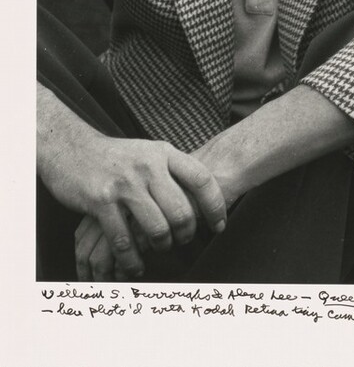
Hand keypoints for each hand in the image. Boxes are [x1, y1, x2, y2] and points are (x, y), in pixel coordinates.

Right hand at [40, 128, 226, 277]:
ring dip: (162, 245)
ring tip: (161, 248)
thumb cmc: (118, 156)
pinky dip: (131, 259)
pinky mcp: (101, 201)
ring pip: (156, 227)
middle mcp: (148, 166)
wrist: (73, 149)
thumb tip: (204, 193)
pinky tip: (134, 265)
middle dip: (187, 233)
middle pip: (181, 209)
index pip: (202, 179)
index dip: (215, 205)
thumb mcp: (151, 152)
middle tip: (185, 240)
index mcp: (164, 153)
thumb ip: (174, 168)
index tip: (219, 224)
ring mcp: (125, 184)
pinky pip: (123, 239)